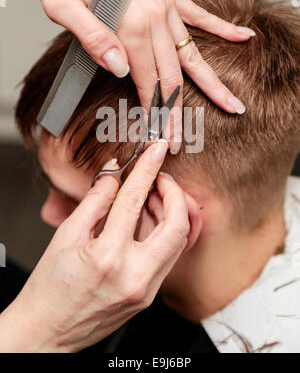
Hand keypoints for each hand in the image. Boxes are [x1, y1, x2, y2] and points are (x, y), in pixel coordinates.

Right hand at [0, 140, 191, 351]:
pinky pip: (167, 258)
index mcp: (108, 257)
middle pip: (176, 225)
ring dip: (171, 213)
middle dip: (175, 194)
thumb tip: (114, 175)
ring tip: (152, 198)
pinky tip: (149, 221)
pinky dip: (163, 233)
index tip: (156, 150)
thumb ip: (95, 201)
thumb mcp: (66, 236)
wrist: (47, 332)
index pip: (134, 201)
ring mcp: (146, 291)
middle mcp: (134, 276)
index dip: (147, 169)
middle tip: (161, 178)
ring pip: (178, 243)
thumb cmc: (50, 287)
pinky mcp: (149, 297)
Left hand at [1, 0, 252, 151]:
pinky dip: (222, 28)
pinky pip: (199, 14)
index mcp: (130, 23)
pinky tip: (244, 37)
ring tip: (232, 103)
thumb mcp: (61, 5)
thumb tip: (122, 68)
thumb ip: (93, 38)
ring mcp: (165, 2)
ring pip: (192, 52)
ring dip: (210, 82)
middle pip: (172, 75)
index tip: (160, 136)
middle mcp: (155, 14)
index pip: (148, 81)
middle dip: (177, 112)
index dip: (154, 112)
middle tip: (183, 139)